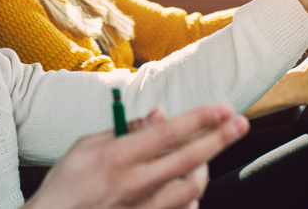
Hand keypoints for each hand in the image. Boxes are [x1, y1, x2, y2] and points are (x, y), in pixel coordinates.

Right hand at [23, 105, 247, 208]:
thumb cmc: (66, 182)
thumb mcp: (85, 146)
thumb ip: (125, 130)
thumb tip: (159, 114)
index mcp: (117, 156)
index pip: (168, 132)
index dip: (200, 118)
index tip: (223, 108)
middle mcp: (134, 182)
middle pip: (190, 159)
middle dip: (220, 138)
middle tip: (241, 124)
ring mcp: (142, 207)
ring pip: (192, 187)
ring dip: (205, 168)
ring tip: (206, 156)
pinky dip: (190, 196)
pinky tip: (187, 187)